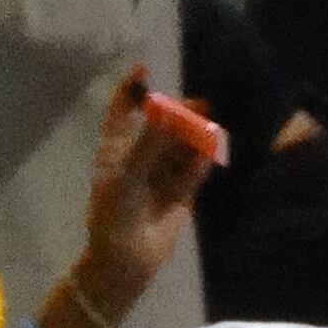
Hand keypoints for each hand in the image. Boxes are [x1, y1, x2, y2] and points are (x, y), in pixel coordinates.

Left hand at [65, 68, 210, 327]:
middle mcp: (138, 158)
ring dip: (193, 134)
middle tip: (194, 103)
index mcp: (115, 151)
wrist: (125, 258)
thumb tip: (168, 110)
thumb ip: (149, 143)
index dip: (130, 90)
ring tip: (208, 119)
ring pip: (179, 147)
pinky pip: (193, 170)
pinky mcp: (180, 194)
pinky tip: (213, 145)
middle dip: (174, 113)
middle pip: (158, 127)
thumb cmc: (114, 213)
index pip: (121, 113)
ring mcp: (160, 176)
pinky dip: (202, 159)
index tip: (144, 68)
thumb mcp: (126, 175)